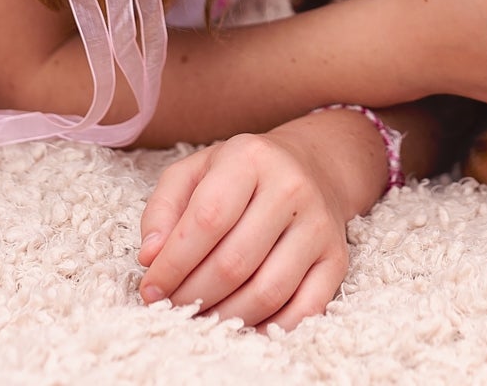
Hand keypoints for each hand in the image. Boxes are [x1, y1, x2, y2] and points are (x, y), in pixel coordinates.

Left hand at [137, 109, 386, 330]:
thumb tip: (150, 256)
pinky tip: (242, 325)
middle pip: (234, 262)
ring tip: (200, 316)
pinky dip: (269, 329)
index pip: (207, 220)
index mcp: (250, 158)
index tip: (150, 288)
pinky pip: (305, 310)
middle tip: (171, 307)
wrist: (314, 163)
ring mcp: (319, 224)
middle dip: (192, 296)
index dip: (172, 263)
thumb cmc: (242, 173)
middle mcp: (290, 186)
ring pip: (268, 291)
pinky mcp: (336, 257)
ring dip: (224, 317)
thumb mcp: (197, 171)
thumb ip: (164, 208)